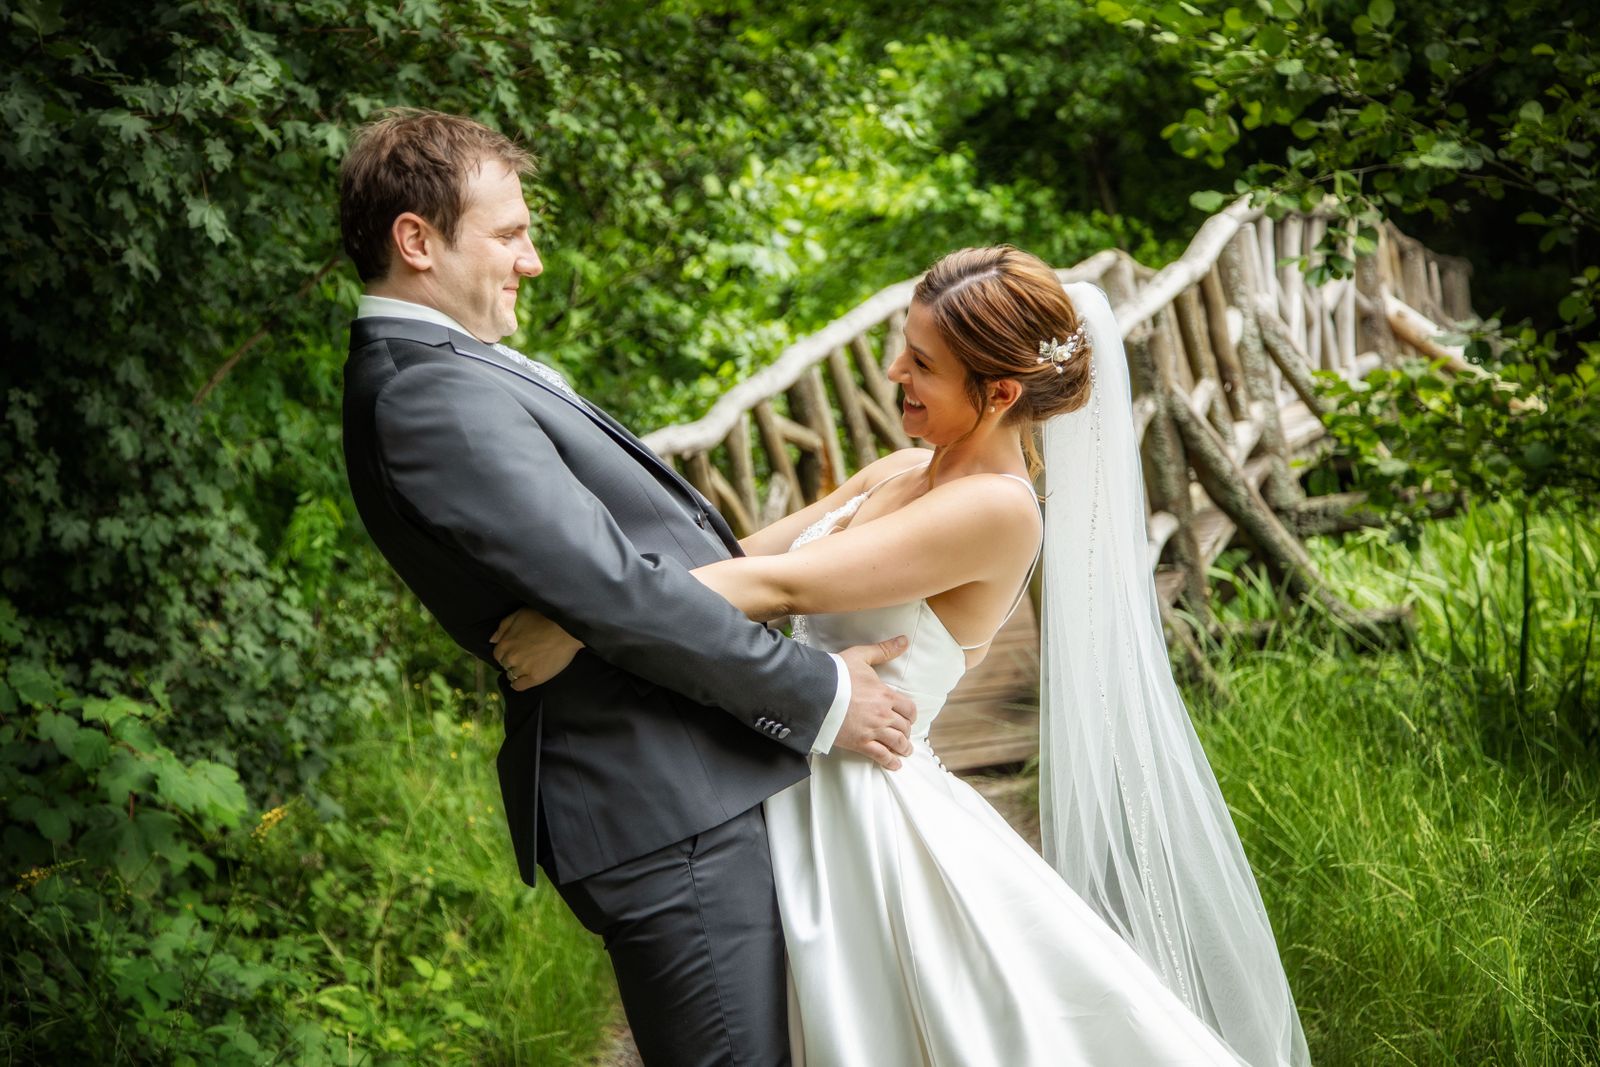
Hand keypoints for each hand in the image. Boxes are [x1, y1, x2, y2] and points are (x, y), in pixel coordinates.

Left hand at [491, 608, 583, 690]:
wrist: (566, 629)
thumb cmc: (544, 618)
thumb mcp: (520, 614)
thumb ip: (503, 627)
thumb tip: (492, 640)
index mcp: (505, 643)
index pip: (497, 654)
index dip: (506, 653)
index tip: (515, 651)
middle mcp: (511, 657)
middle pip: (505, 665)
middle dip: (512, 661)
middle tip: (524, 657)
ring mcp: (523, 668)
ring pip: (511, 675)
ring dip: (516, 672)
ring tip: (527, 667)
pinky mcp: (535, 678)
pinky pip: (519, 686)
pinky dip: (519, 684)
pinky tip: (524, 680)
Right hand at [834, 636, 917, 770]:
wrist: (814, 692)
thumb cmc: (836, 674)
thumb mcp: (861, 656)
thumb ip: (883, 650)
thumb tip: (903, 640)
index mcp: (886, 695)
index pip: (909, 709)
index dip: (911, 715)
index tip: (909, 718)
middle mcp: (883, 715)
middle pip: (904, 727)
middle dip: (906, 731)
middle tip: (904, 734)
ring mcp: (872, 731)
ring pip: (896, 743)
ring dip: (903, 748)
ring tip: (904, 751)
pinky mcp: (859, 743)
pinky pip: (880, 756)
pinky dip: (890, 762)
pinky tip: (894, 765)